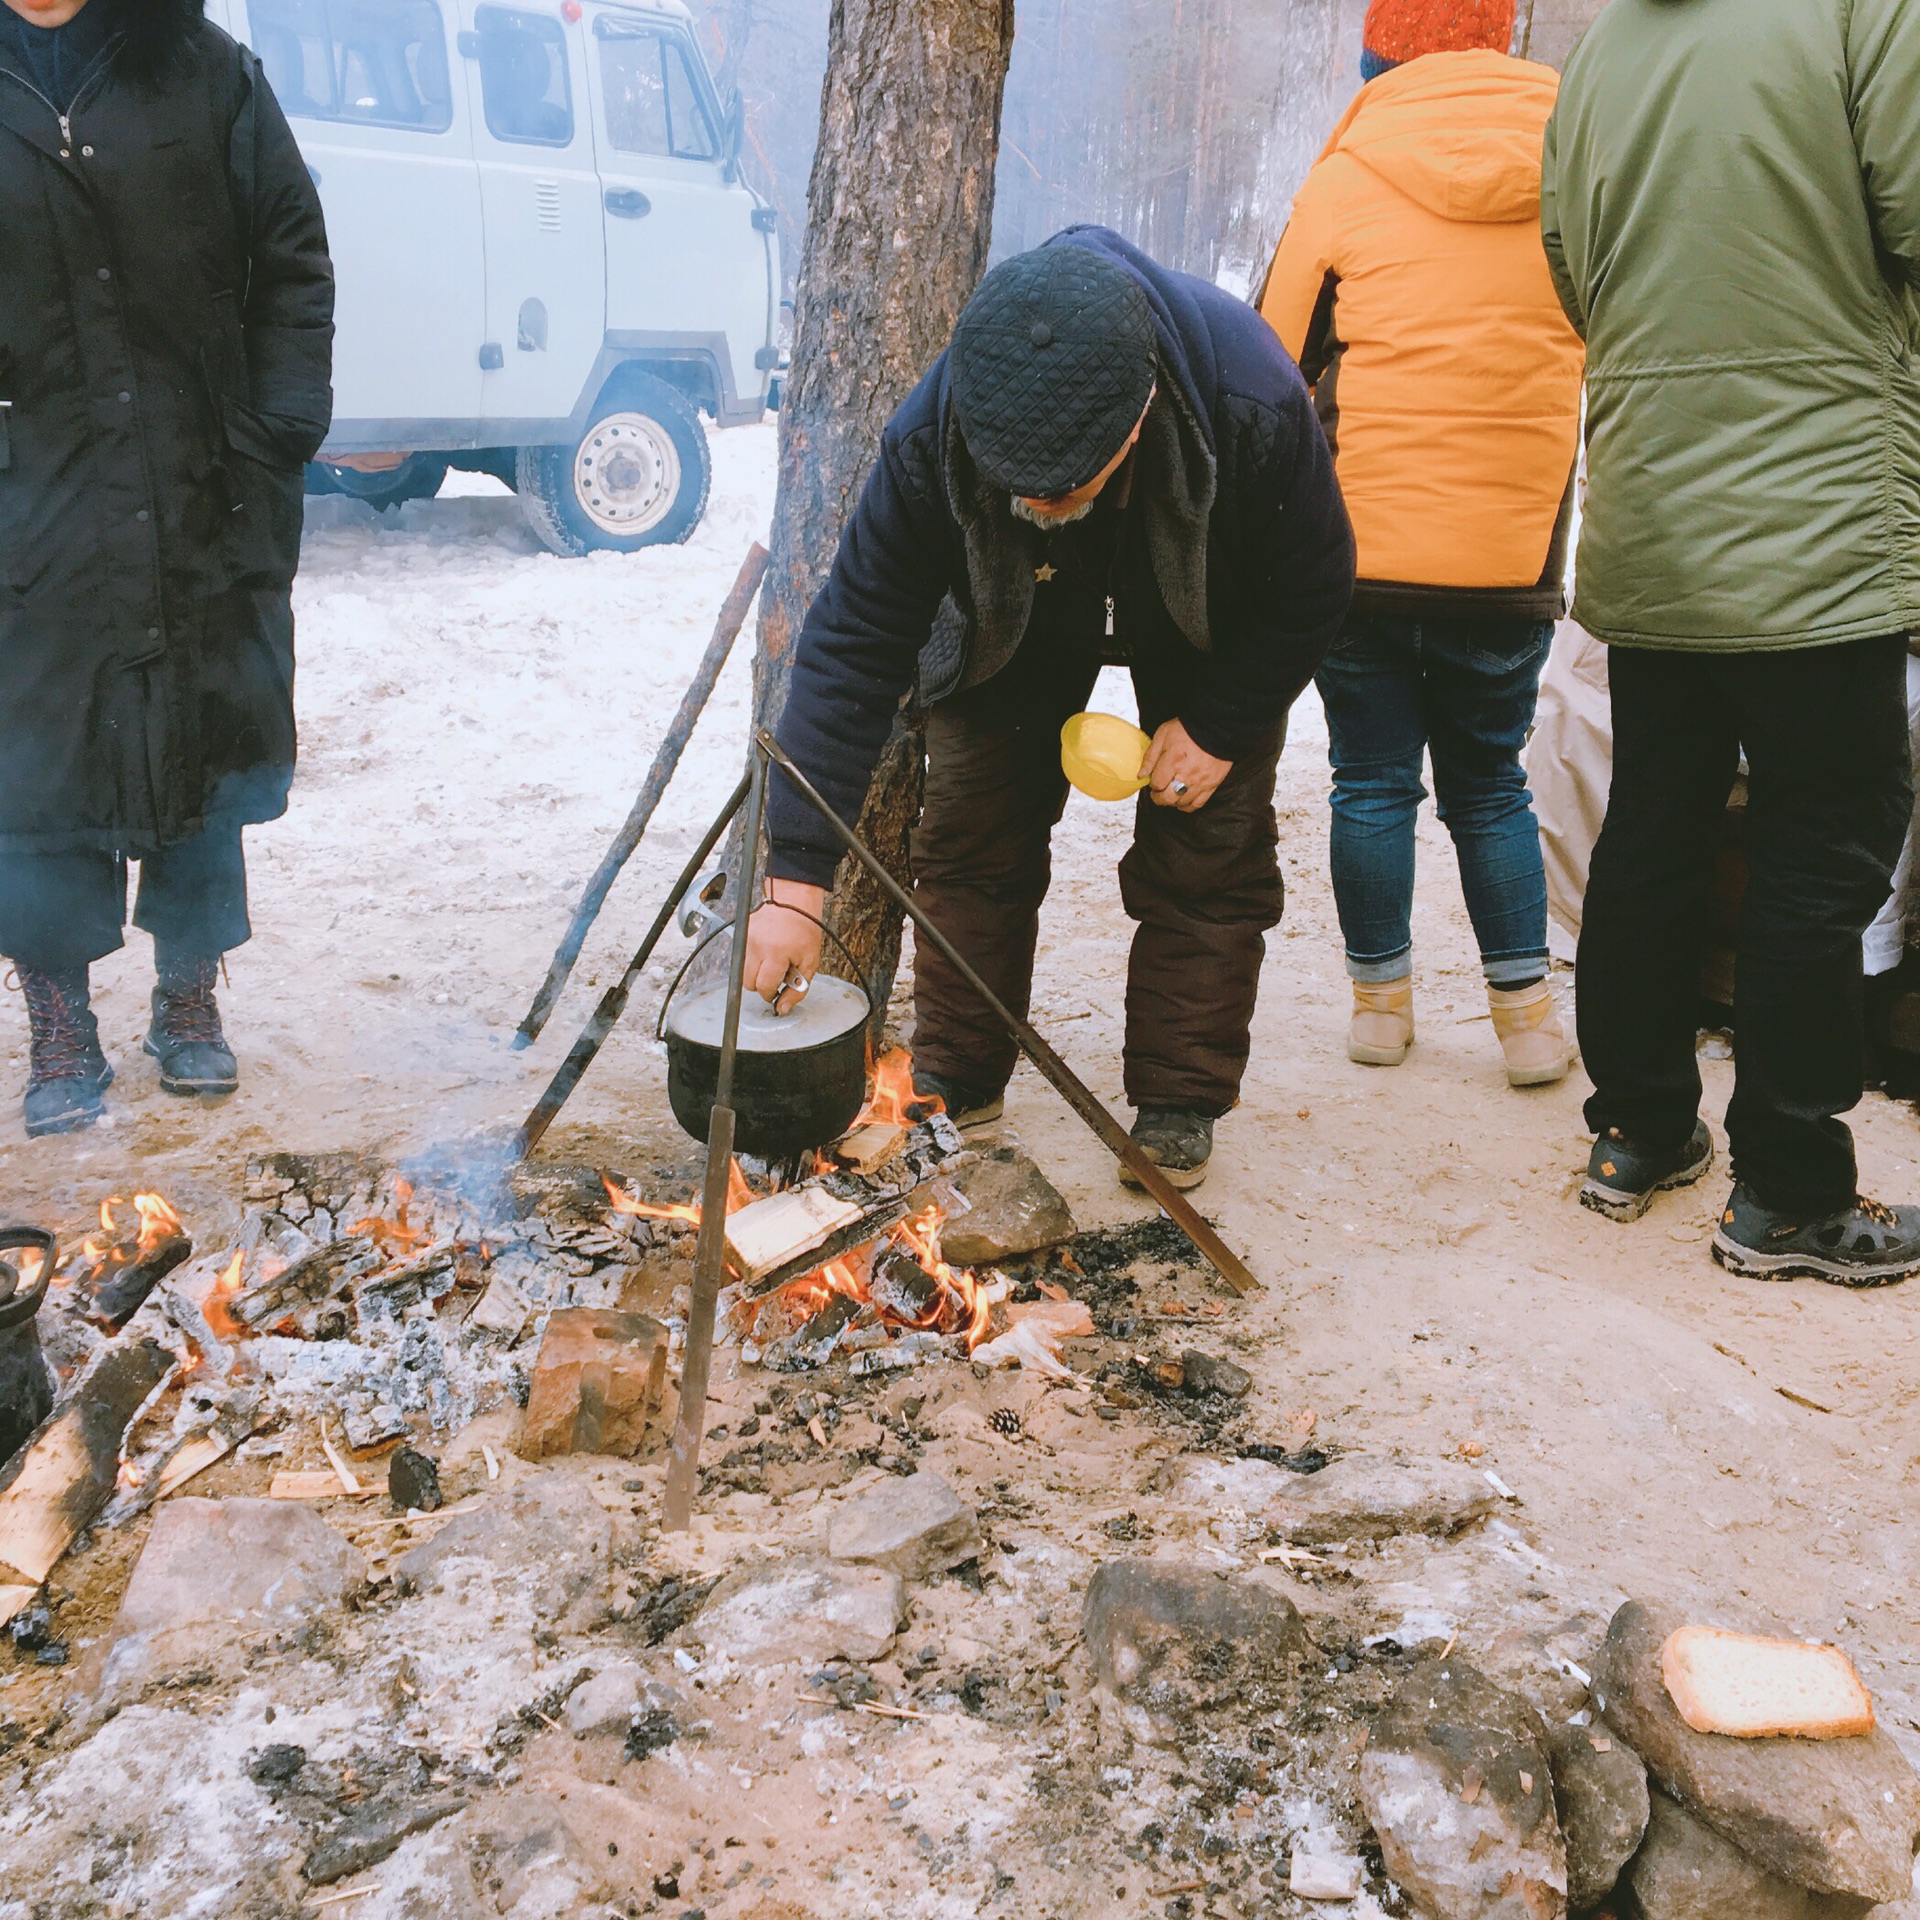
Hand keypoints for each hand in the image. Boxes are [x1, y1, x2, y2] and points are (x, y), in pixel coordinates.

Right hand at [742, 878, 826, 1012]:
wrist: (794, 899)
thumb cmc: (805, 929)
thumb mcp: (810, 962)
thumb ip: (797, 989)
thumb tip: (782, 1009)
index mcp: (776, 953)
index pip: (764, 987)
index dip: (772, 994)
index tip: (778, 992)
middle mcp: (756, 946)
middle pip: (748, 983)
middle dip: (762, 985)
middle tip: (777, 975)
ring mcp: (746, 938)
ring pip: (743, 971)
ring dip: (756, 972)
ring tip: (773, 961)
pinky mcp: (742, 932)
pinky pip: (743, 955)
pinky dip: (754, 958)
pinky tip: (767, 950)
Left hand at [1140, 719, 1231, 810]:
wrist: (1216, 728)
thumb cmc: (1189, 729)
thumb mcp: (1163, 734)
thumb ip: (1150, 756)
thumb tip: (1142, 774)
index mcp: (1172, 761)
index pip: (1156, 784)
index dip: (1152, 784)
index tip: (1153, 779)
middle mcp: (1186, 774)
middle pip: (1167, 798)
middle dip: (1158, 798)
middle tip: (1157, 793)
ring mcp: (1200, 782)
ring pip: (1181, 803)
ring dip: (1172, 801)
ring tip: (1170, 794)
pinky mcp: (1211, 785)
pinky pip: (1197, 804)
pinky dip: (1187, 806)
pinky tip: (1182, 800)